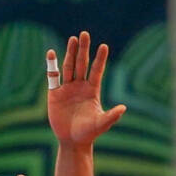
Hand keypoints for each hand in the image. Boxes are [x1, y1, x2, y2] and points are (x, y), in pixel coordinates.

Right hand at [47, 31, 125, 145]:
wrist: (72, 141)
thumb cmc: (89, 133)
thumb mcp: (101, 124)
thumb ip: (111, 116)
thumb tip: (123, 108)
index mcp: (92, 90)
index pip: (97, 71)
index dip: (100, 59)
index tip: (104, 46)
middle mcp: (80, 86)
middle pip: (82, 64)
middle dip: (84, 49)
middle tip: (85, 34)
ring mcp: (67, 88)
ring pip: (69, 66)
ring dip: (70, 53)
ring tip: (73, 39)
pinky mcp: (55, 93)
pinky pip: (53, 76)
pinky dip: (52, 65)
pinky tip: (52, 53)